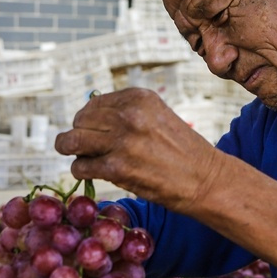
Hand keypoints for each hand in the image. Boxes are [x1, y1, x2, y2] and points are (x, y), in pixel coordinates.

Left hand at [53, 88, 222, 211]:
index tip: (95, 132)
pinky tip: (92, 173)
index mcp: (139, 98)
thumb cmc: (181, 151)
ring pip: (72, 141)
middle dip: (79, 134)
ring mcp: (122, 142)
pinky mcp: (117, 169)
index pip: (94, 103)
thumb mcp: (157, 117)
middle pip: (80, 121)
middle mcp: (129, 115)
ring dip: (71, 150)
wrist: (205, 179)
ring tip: (79, 157)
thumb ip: (126, 113)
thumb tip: (87, 117)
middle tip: (86, 147)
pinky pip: (80, 167)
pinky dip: (81, 171)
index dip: (89, 119)